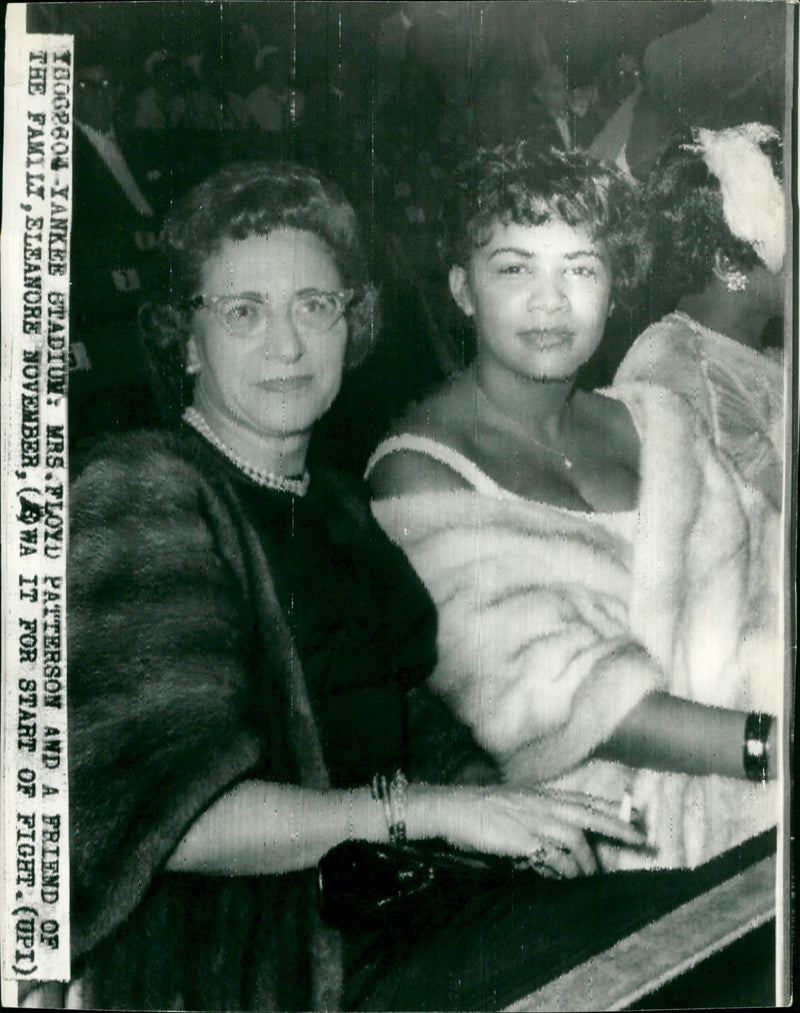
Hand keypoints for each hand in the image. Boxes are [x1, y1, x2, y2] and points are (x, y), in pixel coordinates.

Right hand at [408, 785, 647, 876]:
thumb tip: (557, 848)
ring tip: (592, 877)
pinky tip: (566, 878)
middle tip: (642, 841)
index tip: (635, 816)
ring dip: (588, 860)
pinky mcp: (523, 838)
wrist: (450, 810)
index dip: (611, 809)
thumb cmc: (478, 812)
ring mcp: (533, 819)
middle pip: (589, 813)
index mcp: (540, 795)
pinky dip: (565, 869)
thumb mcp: (513, 809)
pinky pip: (554, 856)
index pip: (584, 800)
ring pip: (576, 837)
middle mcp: (541, 803)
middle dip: (619, 827)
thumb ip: (537, 823)